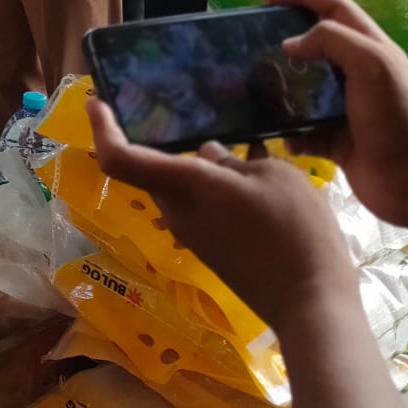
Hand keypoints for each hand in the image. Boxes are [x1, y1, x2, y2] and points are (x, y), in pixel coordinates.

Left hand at [87, 99, 354, 337]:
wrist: (311, 305)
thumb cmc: (293, 231)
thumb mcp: (274, 176)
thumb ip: (233, 161)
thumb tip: (208, 156)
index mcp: (183, 185)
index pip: (120, 159)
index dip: (102, 128)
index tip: (96, 101)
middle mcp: (176, 209)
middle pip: (152, 168)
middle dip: (161, 139)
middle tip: (184, 107)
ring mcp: (193, 233)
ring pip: (180, 186)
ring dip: (197, 163)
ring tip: (236, 133)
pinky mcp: (213, 249)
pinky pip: (201, 204)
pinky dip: (215, 184)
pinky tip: (255, 169)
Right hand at [264, 0, 407, 225]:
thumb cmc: (397, 116)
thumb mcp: (372, 65)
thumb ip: (332, 41)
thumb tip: (290, 43)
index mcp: (372, 49)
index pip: (335, 8)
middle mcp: (359, 75)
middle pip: (316, 45)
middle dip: (285, 39)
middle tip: (253, 39)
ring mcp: (348, 109)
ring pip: (305, 88)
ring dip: (281, 87)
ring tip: (254, 84)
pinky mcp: (339, 142)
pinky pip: (304, 130)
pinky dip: (289, 130)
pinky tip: (277, 131)